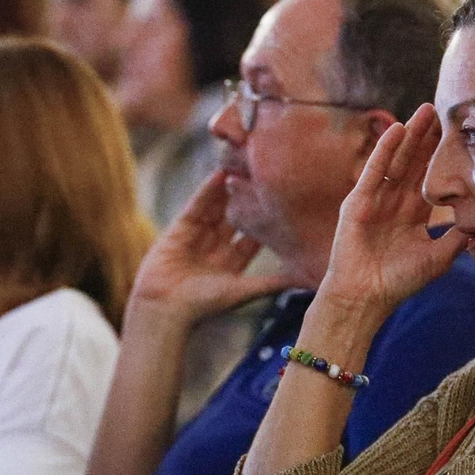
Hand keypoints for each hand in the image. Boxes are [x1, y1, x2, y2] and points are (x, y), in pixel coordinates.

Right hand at [130, 171, 295, 326]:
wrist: (166, 307)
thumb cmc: (205, 305)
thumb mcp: (245, 290)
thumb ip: (273, 282)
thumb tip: (308, 280)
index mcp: (232, 265)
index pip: (253, 238)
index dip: (266, 221)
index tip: (284, 203)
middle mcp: (216, 249)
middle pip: (236, 219)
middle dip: (248, 200)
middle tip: (265, 177)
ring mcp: (198, 237)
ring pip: (217, 208)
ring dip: (229, 190)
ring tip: (244, 167)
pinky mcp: (180, 228)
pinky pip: (197, 205)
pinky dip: (207, 190)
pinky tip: (220, 174)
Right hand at [320, 104, 465, 317]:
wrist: (366, 297)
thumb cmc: (398, 282)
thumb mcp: (437, 258)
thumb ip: (457, 238)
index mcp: (412, 213)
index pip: (429, 177)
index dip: (442, 156)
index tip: (458, 133)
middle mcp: (394, 201)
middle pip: (414, 162)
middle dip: (427, 136)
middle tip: (443, 109)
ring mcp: (375, 199)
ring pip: (396, 160)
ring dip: (410, 135)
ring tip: (424, 111)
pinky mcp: (358, 201)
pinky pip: (374, 170)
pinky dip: (384, 150)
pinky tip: (397, 129)